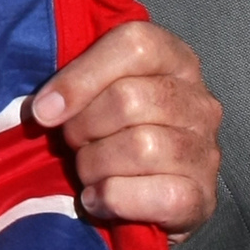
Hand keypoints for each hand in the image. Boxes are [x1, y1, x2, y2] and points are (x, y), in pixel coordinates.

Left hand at [27, 20, 223, 237]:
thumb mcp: (95, 99)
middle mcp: (199, 102)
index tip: (45, 110)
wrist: (142, 204)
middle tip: (73, 145)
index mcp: (175, 61)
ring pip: (142, 146)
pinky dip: (115, 199)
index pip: (135, 44)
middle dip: (83, 128)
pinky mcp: (203, 197)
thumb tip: (44, 108)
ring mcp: (206, 151)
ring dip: (96, 166)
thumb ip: (74, 85)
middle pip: (130, 98)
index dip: (81, 77)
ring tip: (88, 174)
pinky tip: (98, 200)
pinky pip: (159, 195)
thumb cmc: (111, 140)